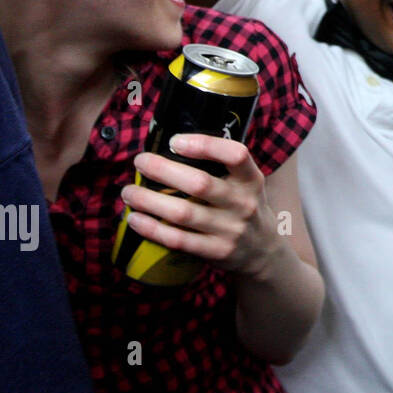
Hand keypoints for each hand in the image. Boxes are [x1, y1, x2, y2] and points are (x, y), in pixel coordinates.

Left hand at [122, 133, 283, 282]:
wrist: (264, 251)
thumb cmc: (243, 206)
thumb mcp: (246, 183)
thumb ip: (221, 166)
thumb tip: (172, 146)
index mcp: (251, 179)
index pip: (236, 155)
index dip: (205, 145)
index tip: (175, 141)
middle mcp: (243, 203)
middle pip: (200, 183)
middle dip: (163, 169)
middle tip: (140, 162)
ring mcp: (230, 229)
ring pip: (183, 212)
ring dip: (149, 200)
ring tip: (129, 191)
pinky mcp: (216, 251)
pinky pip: (178, 239)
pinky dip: (152, 228)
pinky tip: (135, 219)